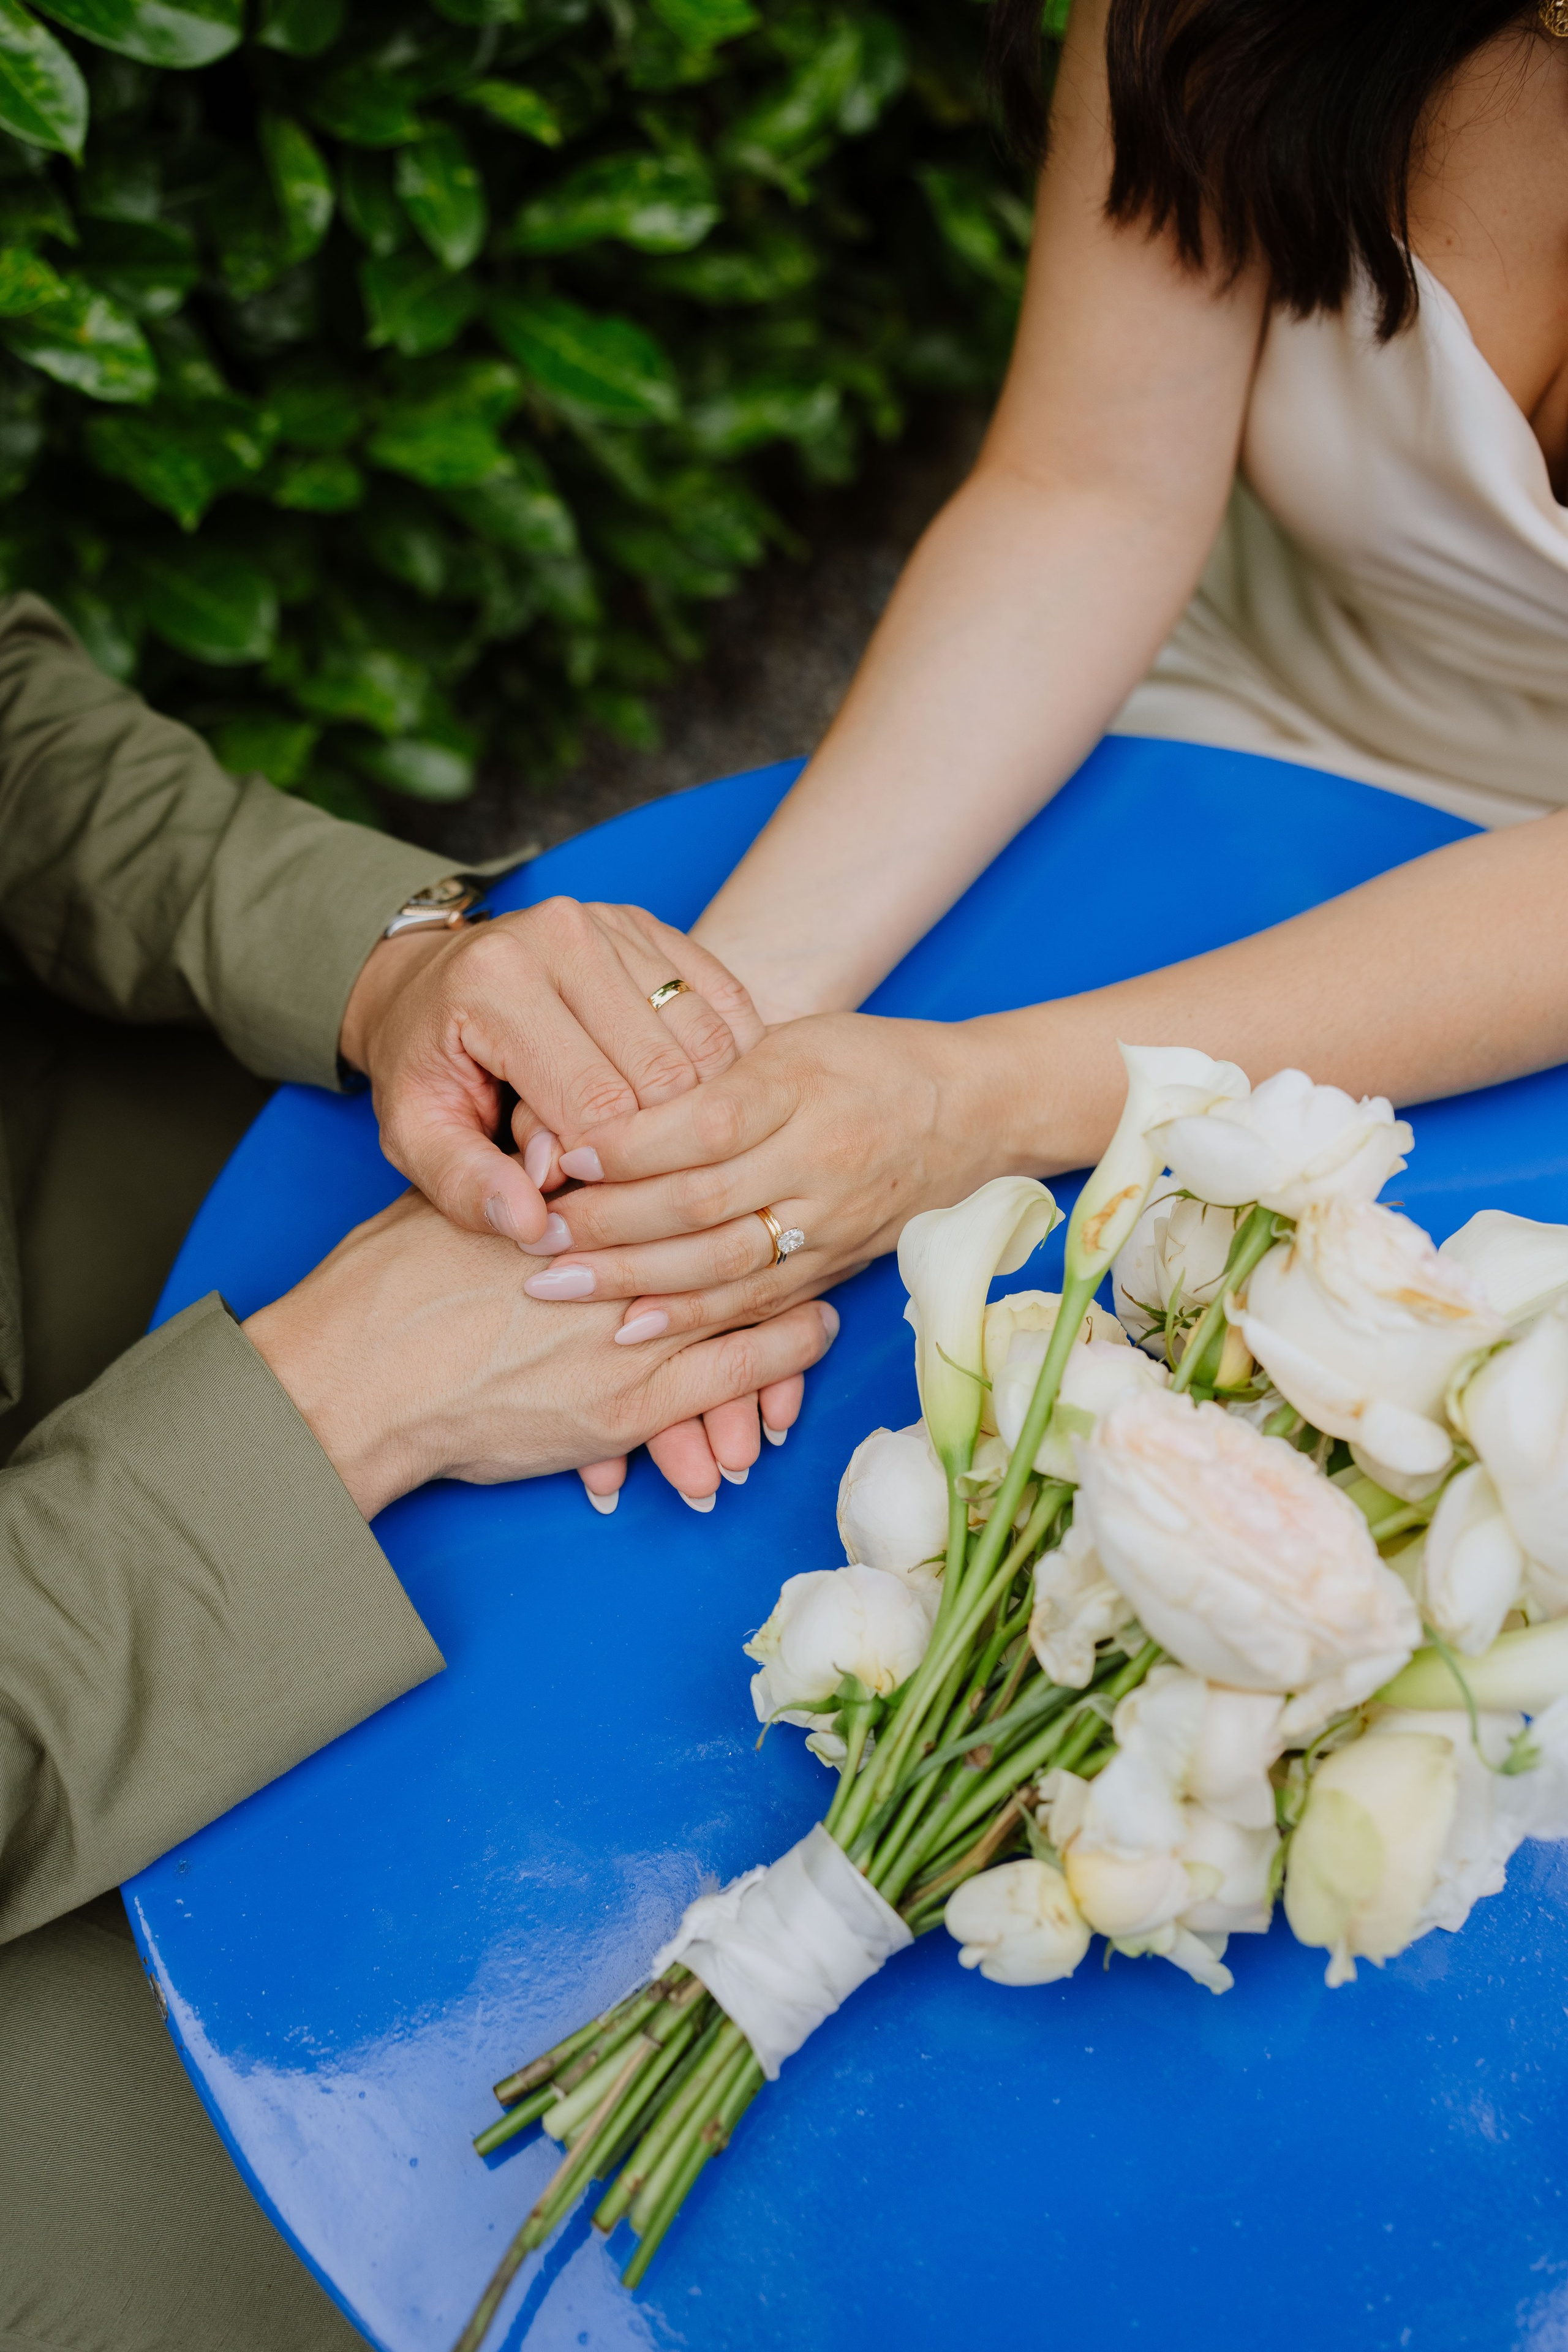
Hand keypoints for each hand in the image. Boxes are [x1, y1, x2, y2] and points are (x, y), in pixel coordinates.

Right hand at [244, 1189, 837, 1519]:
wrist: (356, 1382)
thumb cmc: (385, 1289)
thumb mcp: (450, 1206)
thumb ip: (509, 1178)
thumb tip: (545, 1150)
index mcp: (568, 1200)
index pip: (671, 1159)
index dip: (723, 1143)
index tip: (760, 1127)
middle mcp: (610, 1258)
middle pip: (721, 1212)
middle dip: (773, 1195)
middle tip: (822, 1171)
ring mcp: (629, 1333)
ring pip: (748, 1286)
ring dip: (795, 1268)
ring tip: (833, 1247)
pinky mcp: (632, 1406)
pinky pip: (739, 1372)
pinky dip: (787, 1350)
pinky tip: (817, 1330)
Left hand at [338, 898, 762, 1250]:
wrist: (425, 984)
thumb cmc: (425, 1066)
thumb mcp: (415, 1135)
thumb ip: (465, 1184)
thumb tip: (531, 1228)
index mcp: (498, 980)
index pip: (597, 1103)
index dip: (600, 1169)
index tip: (571, 1188)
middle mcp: (566, 933)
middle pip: (665, 1074)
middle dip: (653, 1143)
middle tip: (608, 1168)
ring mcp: (618, 923)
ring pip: (709, 1045)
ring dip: (695, 1110)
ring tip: (644, 1138)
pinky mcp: (654, 928)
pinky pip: (726, 1009)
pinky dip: (724, 1069)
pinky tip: (690, 1104)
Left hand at [514, 1011, 1024, 1339]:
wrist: (977, 1109)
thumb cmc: (865, 1060)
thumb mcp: (789, 1038)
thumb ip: (706, 1070)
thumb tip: (602, 1105)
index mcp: (801, 1084)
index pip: (703, 1123)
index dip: (626, 1145)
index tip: (559, 1152)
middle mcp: (821, 1157)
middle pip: (701, 1202)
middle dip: (607, 1224)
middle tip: (535, 1233)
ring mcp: (833, 1221)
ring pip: (722, 1263)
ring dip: (632, 1280)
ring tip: (555, 1285)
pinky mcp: (838, 1266)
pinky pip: (757, 1302)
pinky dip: (691, 1319)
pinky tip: (630, 1325)